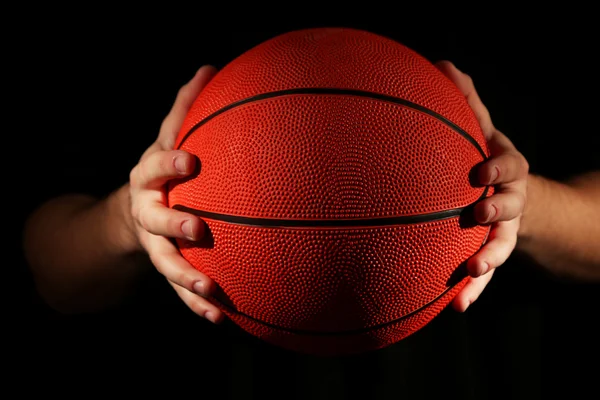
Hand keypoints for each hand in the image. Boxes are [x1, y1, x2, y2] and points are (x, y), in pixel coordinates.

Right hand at [128, 65, 223, 322]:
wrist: (137, 208)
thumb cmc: (164, 168)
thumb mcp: (170, 135)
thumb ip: (187, 107)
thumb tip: (210, 66)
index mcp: (149, 175)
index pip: (155, 165)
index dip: (168, 163)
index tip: (191, 160)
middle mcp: (148, 210)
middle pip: (155, 219)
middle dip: (174, 224)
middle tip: (199, 229)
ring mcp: (155, 243)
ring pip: (165, 262)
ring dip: (186, 277)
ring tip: (210, 289)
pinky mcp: (167, 265)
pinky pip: (179, 290)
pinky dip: (197, 304)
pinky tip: (222, 318)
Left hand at [435, 61, 528, 311]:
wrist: (502, 192)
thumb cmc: (482, 154)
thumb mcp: (478, 128)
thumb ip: (464, 100)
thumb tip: (442, 62)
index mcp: (505, 168)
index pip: (510, 165)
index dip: (498, 167)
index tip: (479, 171)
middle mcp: (509, 199)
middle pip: (511, 207)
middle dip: (498, 211)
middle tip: (479, 213)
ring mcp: (502, 229)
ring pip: (502, 245)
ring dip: (489, 258)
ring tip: (473, 269)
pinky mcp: (490, 252)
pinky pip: (485, 275)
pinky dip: (474, 291)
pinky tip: (457, 306)